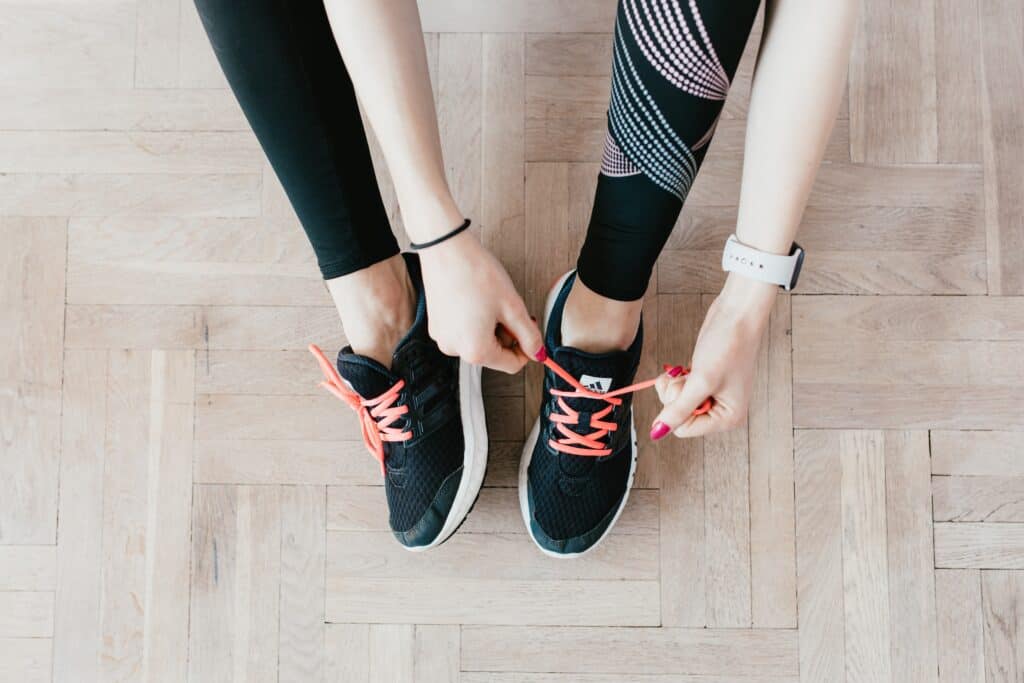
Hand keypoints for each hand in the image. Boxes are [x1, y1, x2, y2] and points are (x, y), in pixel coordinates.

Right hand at [418, 230, 542, 373]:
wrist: (445, 248)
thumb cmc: (476, 273)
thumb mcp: (512, 306)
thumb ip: (529, 335)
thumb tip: (538, 353)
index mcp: (475, 350)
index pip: (512, 365)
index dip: (526, 349)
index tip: (530, 329)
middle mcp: (454, 350)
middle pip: (494, 354)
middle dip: (506, 335)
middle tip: (510, 308)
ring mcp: (442, 337)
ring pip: (479, 342)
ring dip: (491, 327)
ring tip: (490, 301)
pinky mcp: (436, 325)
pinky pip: (463, 332)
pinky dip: (474, 321)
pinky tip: (475, 299)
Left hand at [650, 274, 776, 438]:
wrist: (737, 314)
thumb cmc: (728, 345)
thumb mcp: (700, 381)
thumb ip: (678, 409)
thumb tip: (657, 432)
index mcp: (728, 418)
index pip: (684, 429)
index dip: (676, 408)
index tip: (685, 386)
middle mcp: (722, 410)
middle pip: (679, 417)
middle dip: (675, 394)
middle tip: (687, 375)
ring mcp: (713, 396)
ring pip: (676, 403)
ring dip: (675, 385)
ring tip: (689, 369)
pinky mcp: (704, 382)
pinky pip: (680, 390)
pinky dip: (677, 378)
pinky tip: (687, 367)